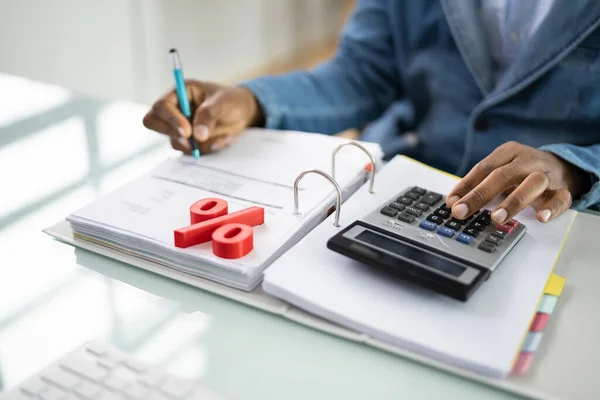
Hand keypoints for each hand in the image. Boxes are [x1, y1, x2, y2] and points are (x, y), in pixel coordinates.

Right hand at [143, 80, 263, 153]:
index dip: (170, 120)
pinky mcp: (188, 140)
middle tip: (193, 140)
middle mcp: (175, 109)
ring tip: (221, 138)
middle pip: (153, 123)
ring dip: (198, 145)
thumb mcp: (224, 103)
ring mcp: (180, 126)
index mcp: (180, 92)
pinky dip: (206, 150)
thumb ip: (209, 115)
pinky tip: (222, 141)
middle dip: (173, 134)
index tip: (187, 132)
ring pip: (175, 142)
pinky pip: (189, 151)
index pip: (161, 106)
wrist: (244, 113)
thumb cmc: (233, 100)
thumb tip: (197, 135)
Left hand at [446, 141, 588, 223]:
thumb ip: (479, 183)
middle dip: (480, 195)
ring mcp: (546, 174)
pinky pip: (560, 198)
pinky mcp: (563, 189)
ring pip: (532, 184)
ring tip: (497, 218)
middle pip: (502, 175)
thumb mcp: (501, 169)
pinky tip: (541, 217)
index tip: (452, 202)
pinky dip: (552, 208)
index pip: (483, 168)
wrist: (562, 166)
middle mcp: (527, 161)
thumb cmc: (522, 171)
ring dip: (513, 202)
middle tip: (462, 212)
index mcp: (508, 152)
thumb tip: (453, 203)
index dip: (466, 185)